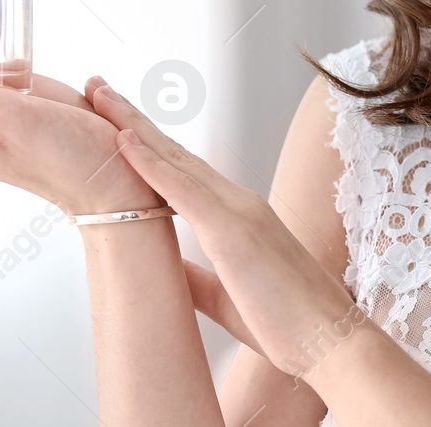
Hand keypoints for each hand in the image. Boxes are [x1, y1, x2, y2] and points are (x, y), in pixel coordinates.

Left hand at [87, 84, 370, 379]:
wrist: (332, 341)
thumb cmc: (290, 324)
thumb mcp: (228, 298)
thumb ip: (195, 276)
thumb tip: (162, 265)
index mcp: (237, 217)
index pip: (181, 170)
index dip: (147, 144)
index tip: (115, 122)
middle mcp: (237, 202)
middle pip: (173, 152)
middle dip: (131, 119)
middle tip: (97, 89)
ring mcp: (237, 210)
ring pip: (174, 158)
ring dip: (132, 125)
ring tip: (99, 95)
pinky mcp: (232, 230)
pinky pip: (183, 188)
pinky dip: (150, 162)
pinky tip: (124, 140)